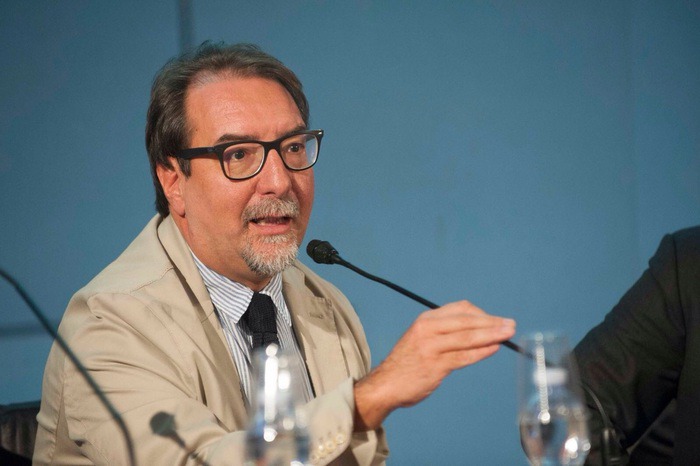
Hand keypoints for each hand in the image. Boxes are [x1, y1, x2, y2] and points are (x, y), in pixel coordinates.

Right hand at [353, 300, 515, 429]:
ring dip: (491, 334)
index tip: (496, 321)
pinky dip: (481, 351)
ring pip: (467, 337)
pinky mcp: (435, 365)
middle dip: (492, 322)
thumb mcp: (422, 337)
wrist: (386, 384)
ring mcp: (431, 347)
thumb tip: (476, 329)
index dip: (482, 314)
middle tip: (510, 325)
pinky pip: (463, 356)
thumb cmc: (407, 362)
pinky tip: (493, 348)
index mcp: (426, 320)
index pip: (460, 309)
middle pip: (467, 321)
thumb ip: (444, 331)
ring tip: (507, 334)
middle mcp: (428, 329)